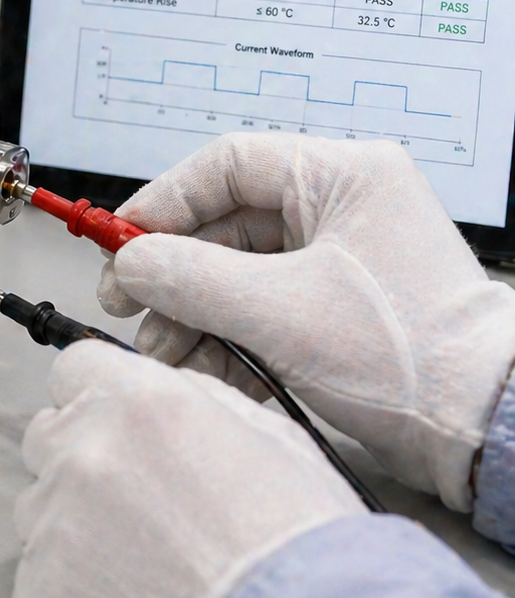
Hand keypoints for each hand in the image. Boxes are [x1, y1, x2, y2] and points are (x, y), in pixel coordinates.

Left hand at [14, 341, 363, 597]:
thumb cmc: (300, 552)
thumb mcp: (271, 439)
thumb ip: (197, 399)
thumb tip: (165, 393)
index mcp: (138, 404)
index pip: (74, 367)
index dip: (96, 393)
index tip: (109, 418)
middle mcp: (85, 453)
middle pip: (47, 434)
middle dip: (80, 456)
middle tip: (135, 496)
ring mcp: (56, 522)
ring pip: (38, 504)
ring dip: (73, 521)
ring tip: (139, 555)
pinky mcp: (42, 586)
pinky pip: (37, 570)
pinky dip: (69, 581)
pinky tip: (127, 593)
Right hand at [98, 133, 514, 509]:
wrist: (484, 433)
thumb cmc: (409, 357)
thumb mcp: (278, 311)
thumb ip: (190, 278)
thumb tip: (131, 264)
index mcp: (344, 176)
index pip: (227, 163)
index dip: (163, 200)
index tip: (119, 239)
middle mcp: (341, 208)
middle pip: (224, 224)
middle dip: (172, 273)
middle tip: (126, 304)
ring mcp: (339, 261)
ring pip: (235, 272)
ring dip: (191, 315)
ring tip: (164, 354)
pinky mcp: (335, 310)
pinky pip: (258, 309)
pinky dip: (225, 340)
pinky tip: (207, 373)